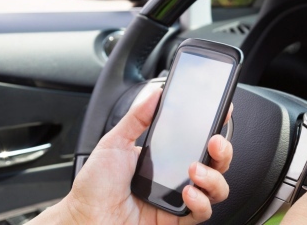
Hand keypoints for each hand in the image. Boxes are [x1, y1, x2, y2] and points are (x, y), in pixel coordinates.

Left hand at [32, 84, 233, 224]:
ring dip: (214, 177)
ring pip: (217, 189)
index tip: (222, 111)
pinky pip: (202, 213)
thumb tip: (154, 93)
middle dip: (223, 151)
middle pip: (216, 163)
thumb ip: (137, 117)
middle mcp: (176, 177)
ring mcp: (178, 199)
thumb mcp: (114, 142)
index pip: (198, 140)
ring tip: (195, 170)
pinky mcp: (175, 219)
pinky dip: (200, 202)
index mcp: (165, 157)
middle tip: (214, 142)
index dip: (214, 128)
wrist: (83, 219)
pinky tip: (188, 193)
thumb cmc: (95, 187)